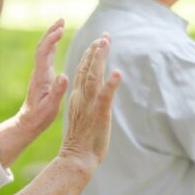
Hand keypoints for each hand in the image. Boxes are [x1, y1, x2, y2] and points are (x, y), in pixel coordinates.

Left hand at [16, 19, 69, 134]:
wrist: (28, 122)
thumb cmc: (40, 116)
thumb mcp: (50, 106)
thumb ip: (57, 91)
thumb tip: (64, 75)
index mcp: (41, 77)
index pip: (44, 53)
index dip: (51, 40)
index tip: (60, 30)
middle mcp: (39, 72)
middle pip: (42, 46)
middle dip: (51, 32)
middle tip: (61, 20)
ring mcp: (39, 73)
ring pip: (44, 49)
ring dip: (51, 36)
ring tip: (61, 25)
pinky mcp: (42, 76)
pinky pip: (46, 55)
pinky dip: (52, 45)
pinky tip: (57, 41)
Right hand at [62, 34, 120, 162]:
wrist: (76, 158)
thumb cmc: (82, 141)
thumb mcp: (84, 115)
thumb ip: (88, 101)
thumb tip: (96, 93)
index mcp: (77, 96)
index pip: (82, 70)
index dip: (90, 54)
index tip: (98, 40)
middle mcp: (81, 97)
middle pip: (87, 68)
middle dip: (96, 50)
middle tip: (105, 35)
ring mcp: (89, 105)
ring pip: (94, 77)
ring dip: (100, 59)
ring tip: (105, 43)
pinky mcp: (99, 114)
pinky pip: (104, 97)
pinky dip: (111, 84)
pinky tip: (117, 74)